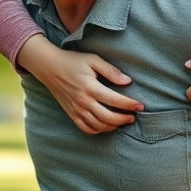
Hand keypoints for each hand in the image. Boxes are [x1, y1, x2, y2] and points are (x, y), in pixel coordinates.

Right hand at [18, 35, 142, 133]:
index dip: (130, 105)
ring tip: (123, 121)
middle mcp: (83, 101)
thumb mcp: (93, 60)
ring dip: (113, 126)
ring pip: (98, 126)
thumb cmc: (73, 61)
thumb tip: (127, 81)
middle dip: (124, 119)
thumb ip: (111, 71)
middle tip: (133, 116)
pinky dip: (98, 130)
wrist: (49, 67)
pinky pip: (86, 129)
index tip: (140, 106)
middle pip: (108, 117)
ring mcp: (76, 110)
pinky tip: (106, 125)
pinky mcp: (71, 114)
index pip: (115, 100)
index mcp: (90, 87)